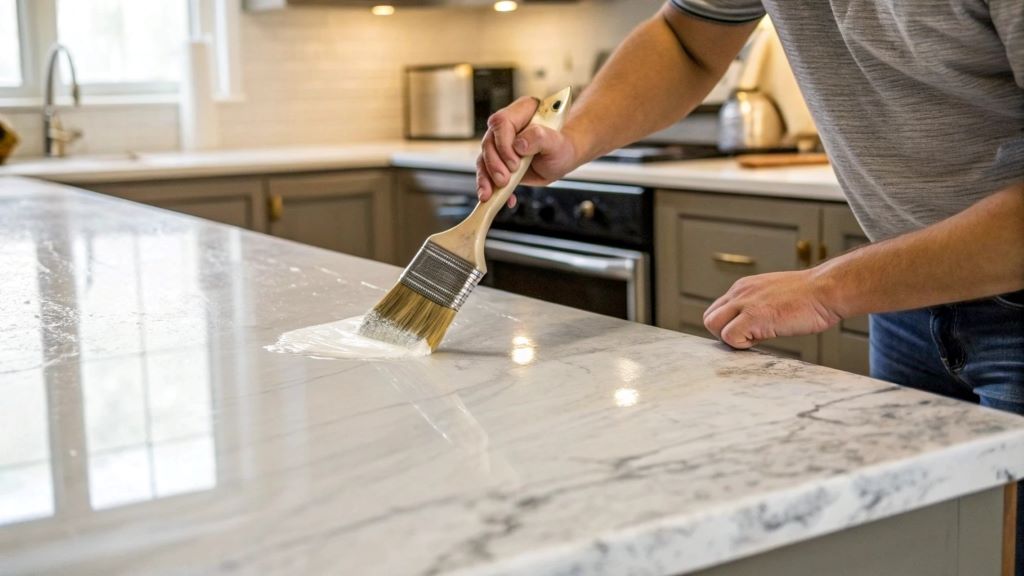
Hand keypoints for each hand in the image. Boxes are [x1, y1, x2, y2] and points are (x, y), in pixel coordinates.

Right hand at [476, 96, 578, 206]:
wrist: (560, 159)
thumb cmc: (561, 147)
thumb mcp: (557, 143)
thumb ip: (540, 138)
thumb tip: (519, 144)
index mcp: (522, 111)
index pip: (502, 122)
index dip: (504, 144)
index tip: (515, 163)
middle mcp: (507, 126)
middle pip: (489, 141)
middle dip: (494, 164)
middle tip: (505, 180)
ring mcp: (500, 143)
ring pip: (483, 157)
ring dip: (486, 177)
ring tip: (491, 193)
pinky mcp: (498, 160)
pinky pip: (486, 172)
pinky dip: (488, 186)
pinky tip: (493, 197)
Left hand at [703, 269, 841, 348]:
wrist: (827, 290)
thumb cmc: (810, 297)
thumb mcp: (774, 297)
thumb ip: (756, 308)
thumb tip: (748, 329)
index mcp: (744, 288)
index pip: (718, 310)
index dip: (728, 325)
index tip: (747, 332)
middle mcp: (740, 292)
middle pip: (710, 318)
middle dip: (724, 333)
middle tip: (749, 338)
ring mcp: (745, 302)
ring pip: (713, 325)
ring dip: (731, 338)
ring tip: (757, 337)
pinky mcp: (754, 316)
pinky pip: (729, 336)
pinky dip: (742, 344)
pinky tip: (763, 339)